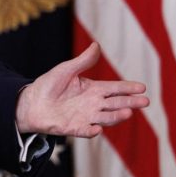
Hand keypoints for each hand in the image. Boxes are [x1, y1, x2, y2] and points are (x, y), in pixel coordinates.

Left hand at [15, 42, 148, 137]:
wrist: (31, 102)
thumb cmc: (49, 85)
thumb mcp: (66, 70)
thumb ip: (83, 61)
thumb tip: (96, 45)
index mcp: (93, 89)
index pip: (115, 89)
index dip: (128, 88)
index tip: (142, 88)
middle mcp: (93, 104)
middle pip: (115, 103)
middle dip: (130, 102)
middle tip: (145, 101)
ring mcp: (85, 117)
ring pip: (105, 117)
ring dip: (116, 116)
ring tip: (128, 112)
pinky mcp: (74, 127)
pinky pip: (85, 130)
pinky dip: (91, 131)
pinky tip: (97, 129)